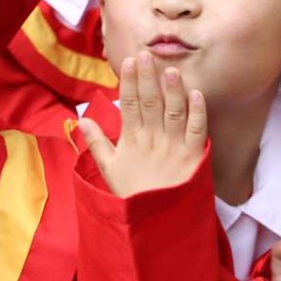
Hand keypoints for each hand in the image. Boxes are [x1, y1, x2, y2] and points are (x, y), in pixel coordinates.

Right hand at [79, 52, 206, 196]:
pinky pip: (197, 131)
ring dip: (172, 90)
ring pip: (173, 112)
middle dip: (148, 77)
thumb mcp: (109, 170)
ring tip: (170, 69)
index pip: (129, 105)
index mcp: (131, 141)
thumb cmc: (132, 195)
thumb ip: (96, 143)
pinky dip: (198, 113)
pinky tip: (197, 94)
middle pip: (149, 102)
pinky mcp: (194, 157)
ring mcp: (174, 148)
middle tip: (146, 55)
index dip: (129, 82)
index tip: (128, 62)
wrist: (157, 225)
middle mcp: (153, 140)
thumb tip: (81, 119)